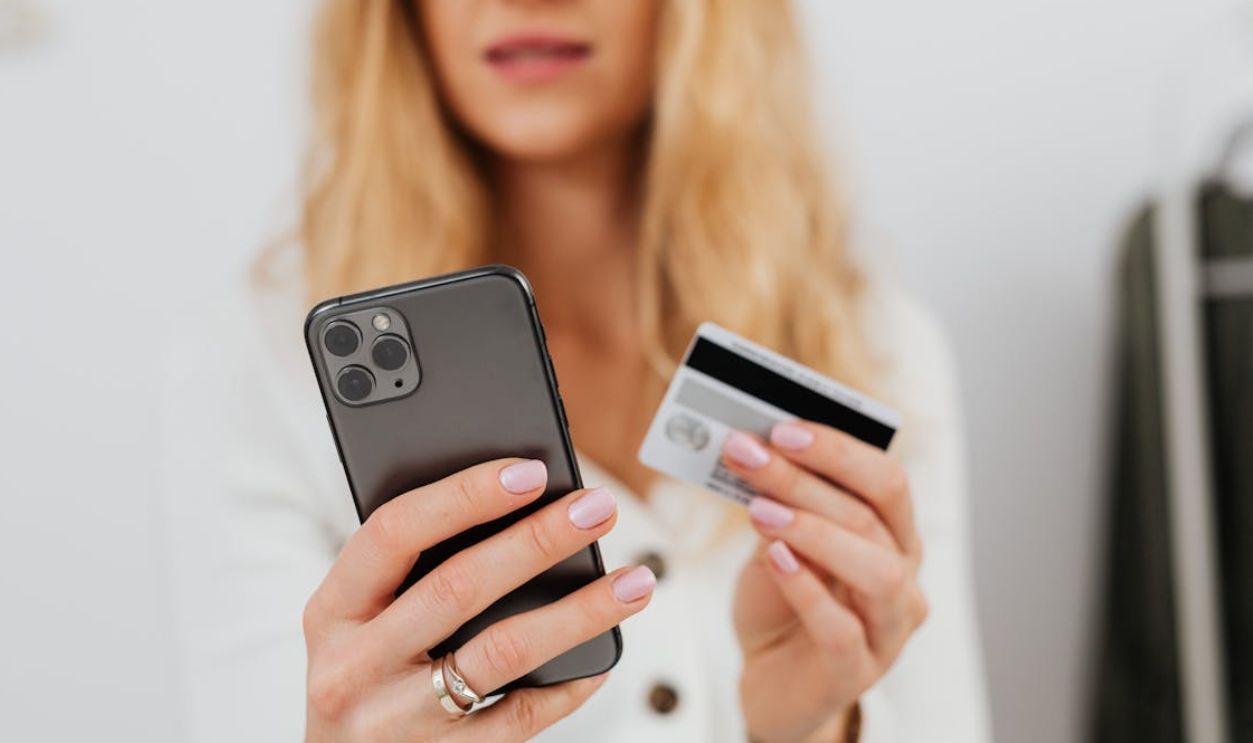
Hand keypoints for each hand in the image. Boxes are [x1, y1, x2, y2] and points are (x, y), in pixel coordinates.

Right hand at [303, 458, 654, 741]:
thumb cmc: (365, 677)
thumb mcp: (357, 624)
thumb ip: (410, 573)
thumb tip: (519, 502)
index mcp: (332, 611)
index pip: (395, 532)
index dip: (464, 495)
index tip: (532, 470)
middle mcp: (354, 666)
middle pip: (459, 585)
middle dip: (539, 540)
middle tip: (598, 507)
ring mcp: (396, 720)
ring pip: (503, 651)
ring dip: (579, 611)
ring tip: (634, 582)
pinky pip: (521, 716)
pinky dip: (569, 683)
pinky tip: (603, 659)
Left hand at [725, 422, 927, 742]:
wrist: (771, 679)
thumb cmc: (780, 601)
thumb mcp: (776, 541)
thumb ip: (776, 503)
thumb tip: (753, 448)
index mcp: (893, 535)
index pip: (887, 480)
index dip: (837, 449)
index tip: (781, 428)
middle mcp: (903, 577)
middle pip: (872, 516)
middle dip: (806, 479)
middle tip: (749, 454)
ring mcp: (887, 629)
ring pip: (876, 570)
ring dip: (815, 531)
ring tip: (759, 511)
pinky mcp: (855, 673)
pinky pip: (842, 629)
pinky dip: (806, 589)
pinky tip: (774, 558)